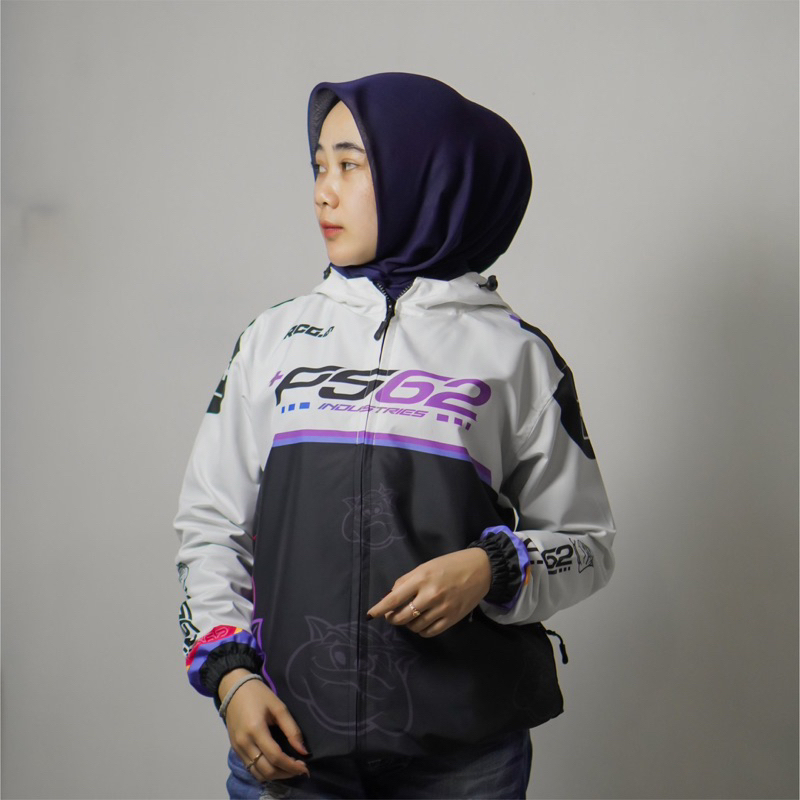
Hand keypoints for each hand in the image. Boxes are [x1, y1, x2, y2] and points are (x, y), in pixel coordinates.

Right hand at [219, 669, 309, 780]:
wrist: (234, 689)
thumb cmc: (259, 695)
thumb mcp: (279, 707)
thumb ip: (292, 729)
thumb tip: (303, 751)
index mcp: (256, 730)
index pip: (275, 757)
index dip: (291, 765)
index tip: (305, 767)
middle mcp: (244, 743)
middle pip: (266, 770)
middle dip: (285, 773)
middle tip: (299, 769)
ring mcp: (238, 748)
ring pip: (257, 773)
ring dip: (275, 775)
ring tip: (289, 769)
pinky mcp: (235, 749)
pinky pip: (251, 768)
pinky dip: (265, 771)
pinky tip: (276, 765)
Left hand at [366, 548, 490, 637]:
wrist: (480, 570)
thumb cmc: (450, 564)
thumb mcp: (426, 566)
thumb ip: (407, 580)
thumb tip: (392, 596)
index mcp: (421, 578)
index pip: (394, 598)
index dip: (380, 609)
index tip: (370, 615)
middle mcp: (430, 595)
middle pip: (402, 616)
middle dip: (393, 618)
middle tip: (392, 615)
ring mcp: (442, 608)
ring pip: (414, 626)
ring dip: (407, 624)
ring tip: (409, 617)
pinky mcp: (452, 619)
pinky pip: (429, 632)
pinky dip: (421, 630)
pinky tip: (420, 624)